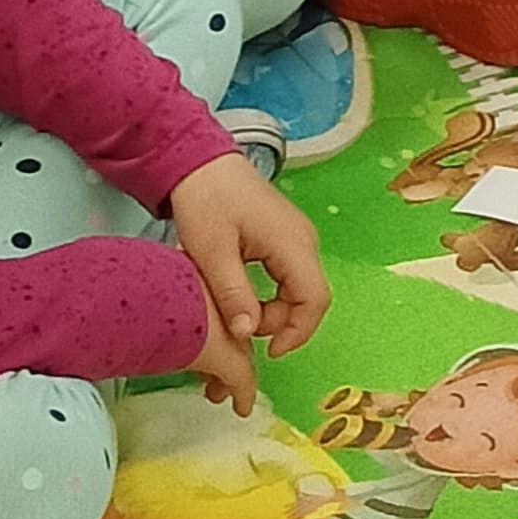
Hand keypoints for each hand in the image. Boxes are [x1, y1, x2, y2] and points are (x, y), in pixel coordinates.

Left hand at [169, 153, 327, 383]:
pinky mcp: (285, 238)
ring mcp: (297, 238)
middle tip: (238, 329)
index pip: (315, 298)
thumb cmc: (207, 203)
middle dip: (279, 323)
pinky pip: (287, 276)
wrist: (202, 165)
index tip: (268, 353)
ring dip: (271, 310)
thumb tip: (248, 335)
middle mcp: (304, 241)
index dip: (298, 332)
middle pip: (308, 296)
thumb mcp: (212, 254)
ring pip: (297, 288)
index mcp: (293, 244)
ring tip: (234, 313)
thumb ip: (234, 295)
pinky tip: (241, 297)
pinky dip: (269, 295)